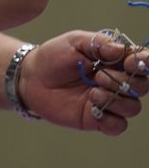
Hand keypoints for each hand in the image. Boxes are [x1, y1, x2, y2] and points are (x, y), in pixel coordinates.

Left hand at [16, 31, 146, 135]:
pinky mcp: (96, 118)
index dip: (145, 62)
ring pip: (133, 108)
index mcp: (116, 61)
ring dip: (116, 100)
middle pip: (142, 86)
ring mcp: (108, 101)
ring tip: (92, 93)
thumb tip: (122, 51)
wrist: (31, 77)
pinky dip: (111, 120)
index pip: (144, 62)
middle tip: (99, 77)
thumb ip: (99, 43)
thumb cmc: (54, 56)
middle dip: (125, 82)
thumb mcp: (75, 42)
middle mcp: (117, 82)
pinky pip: (118, 126)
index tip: (130, 61)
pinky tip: (94, 109)